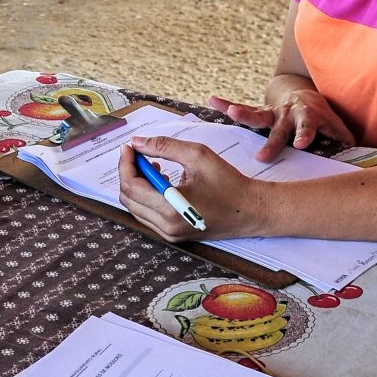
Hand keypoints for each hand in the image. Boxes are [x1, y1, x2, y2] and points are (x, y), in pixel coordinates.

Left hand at [117, 137, 264, 241]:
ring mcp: (169, 233)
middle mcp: (166, 225)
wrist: (250, 210)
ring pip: (135, 207)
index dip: (126, 163)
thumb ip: (164, 146)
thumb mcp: (198, 156)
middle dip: (129, 172)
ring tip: (154, 165)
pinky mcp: (173, 234)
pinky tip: (162, 180)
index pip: (130, 186)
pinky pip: (148, 215)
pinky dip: (147, 196)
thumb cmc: (229, 183)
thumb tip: (137, 142)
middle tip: (139, 153)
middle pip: (128, 198)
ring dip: (138, 184)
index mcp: (170, 208)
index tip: (129, 147)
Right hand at [206, 91, 353, 160]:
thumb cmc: (322, 118)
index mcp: (309, 117)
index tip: (301, 144)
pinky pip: (242, 110)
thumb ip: (344, 142)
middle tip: (262, 156)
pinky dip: (225, 105)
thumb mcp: (338, 128)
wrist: (305, 97)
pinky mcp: (260, 113)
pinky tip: (211, 100)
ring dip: (244, 114)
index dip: (305, 134)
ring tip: (231, 111)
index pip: (308, 127)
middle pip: (280, 128)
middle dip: (272, 141)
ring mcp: (273, 113)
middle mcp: (289, 114)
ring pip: (258, 115)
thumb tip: (359, 160)